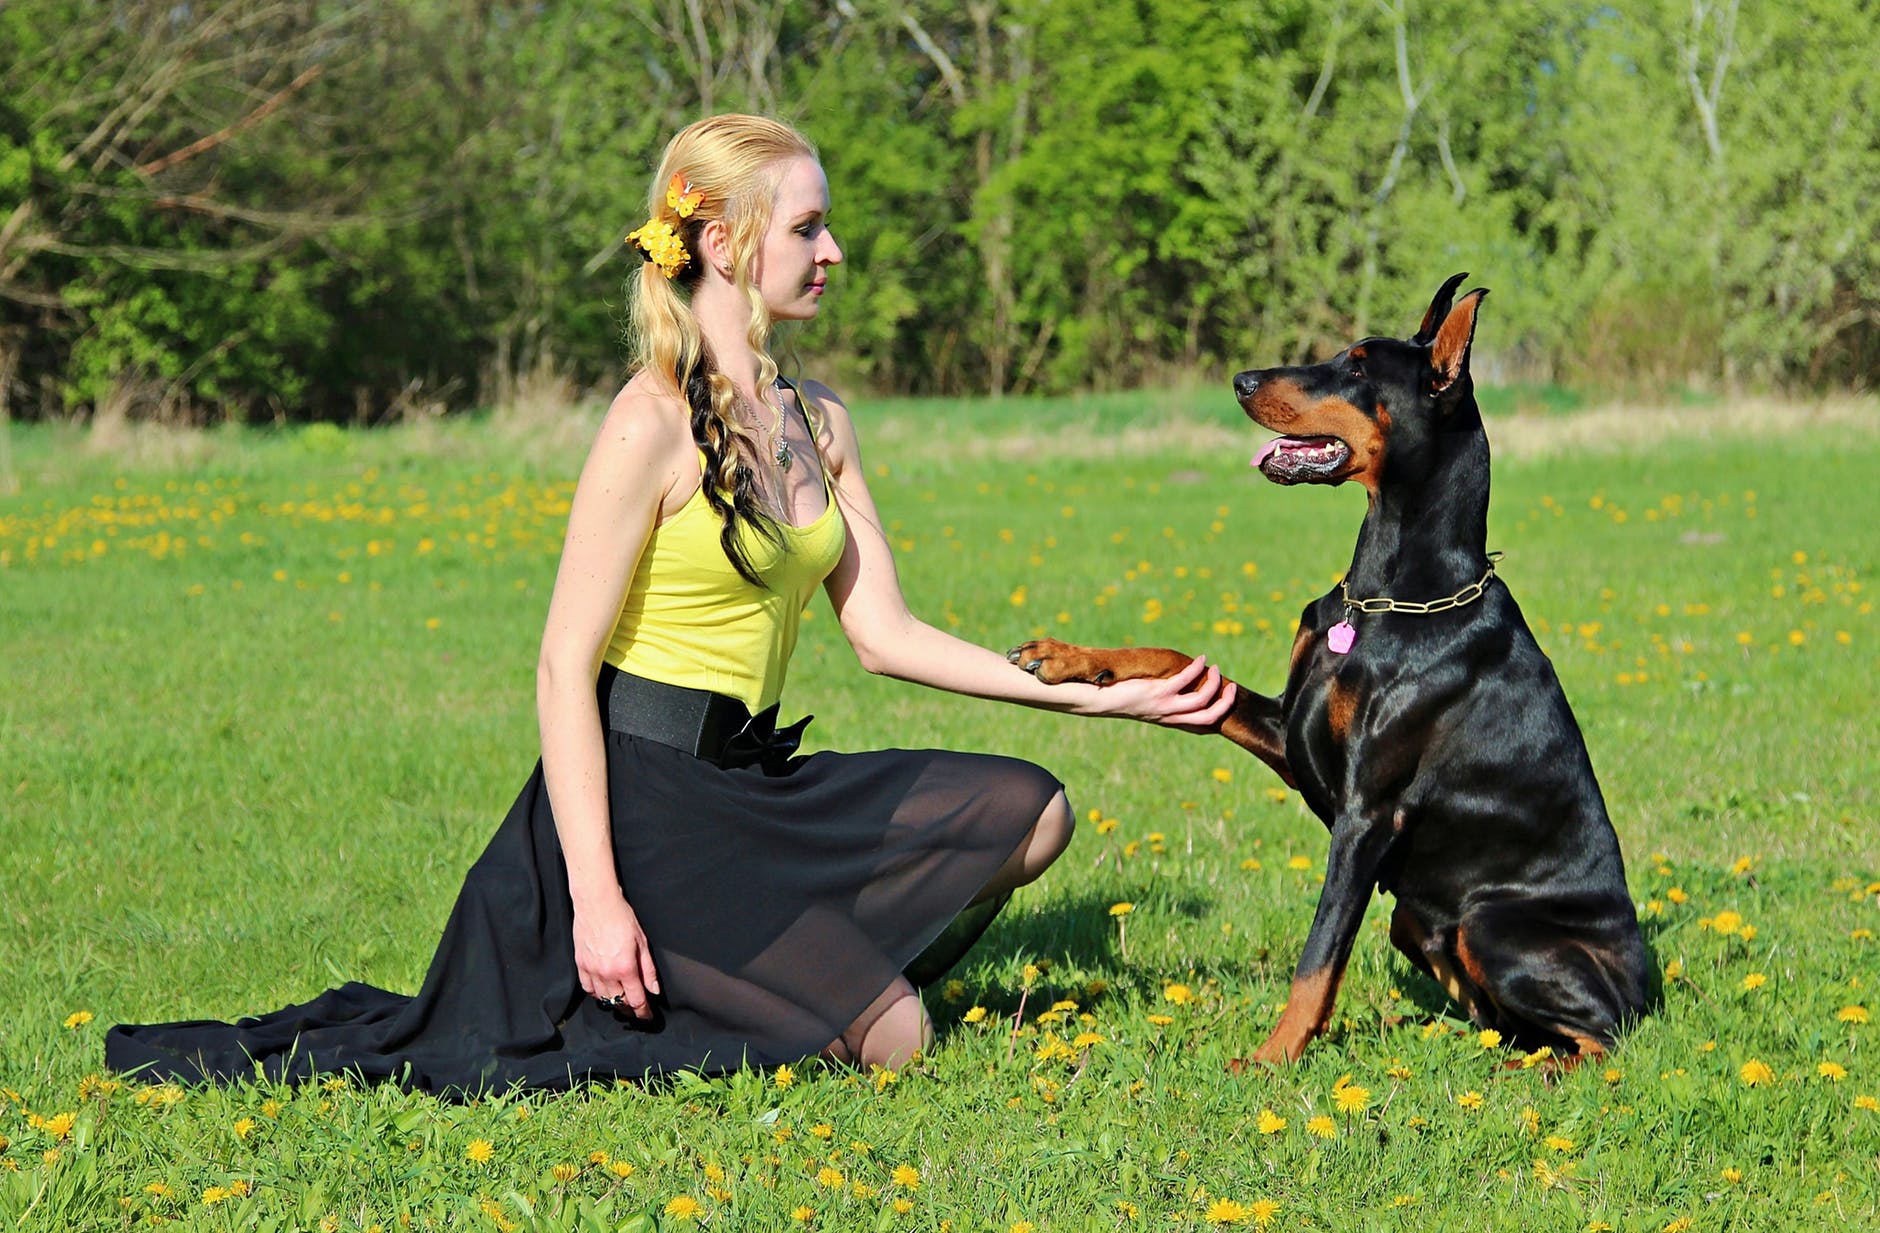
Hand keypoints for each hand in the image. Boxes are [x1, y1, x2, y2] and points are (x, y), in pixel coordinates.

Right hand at [572, 890, 660, 1017]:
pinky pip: (587, 988)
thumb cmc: (621, 917)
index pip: (636, 1000)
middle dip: (629, 1009)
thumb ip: (648, 969)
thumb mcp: (642, 942)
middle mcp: (607, 973)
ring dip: (613, 1003)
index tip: (647, 1016)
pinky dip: (596, 993)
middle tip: (636, 1010)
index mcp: (625, 968)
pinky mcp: (580, 964)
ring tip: (622, 1002)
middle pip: (619, 1002)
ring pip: (602, 998)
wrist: (597, 903)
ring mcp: (591, 970)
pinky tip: (603, 992)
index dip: (643, 1012)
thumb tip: (653, 989)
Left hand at [1085, 653, 1237, 733]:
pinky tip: (1200, 660)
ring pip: (1201, 700)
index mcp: (1170, 720)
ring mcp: (1165, 705)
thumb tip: (1176, 685)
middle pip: (1209, 716)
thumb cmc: (1124, 698)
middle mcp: (1170, 715)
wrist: (1102, 700)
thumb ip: (1164, 699)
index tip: (1227, 696)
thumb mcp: (1148, 702)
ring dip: (1212, 683)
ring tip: (1214, 668)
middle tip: (1231, 686)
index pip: (1203, 723)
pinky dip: (1196, 669)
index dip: (1220, 712)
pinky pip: (1184, 680)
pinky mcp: (1157, 692)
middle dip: (1225, 702)